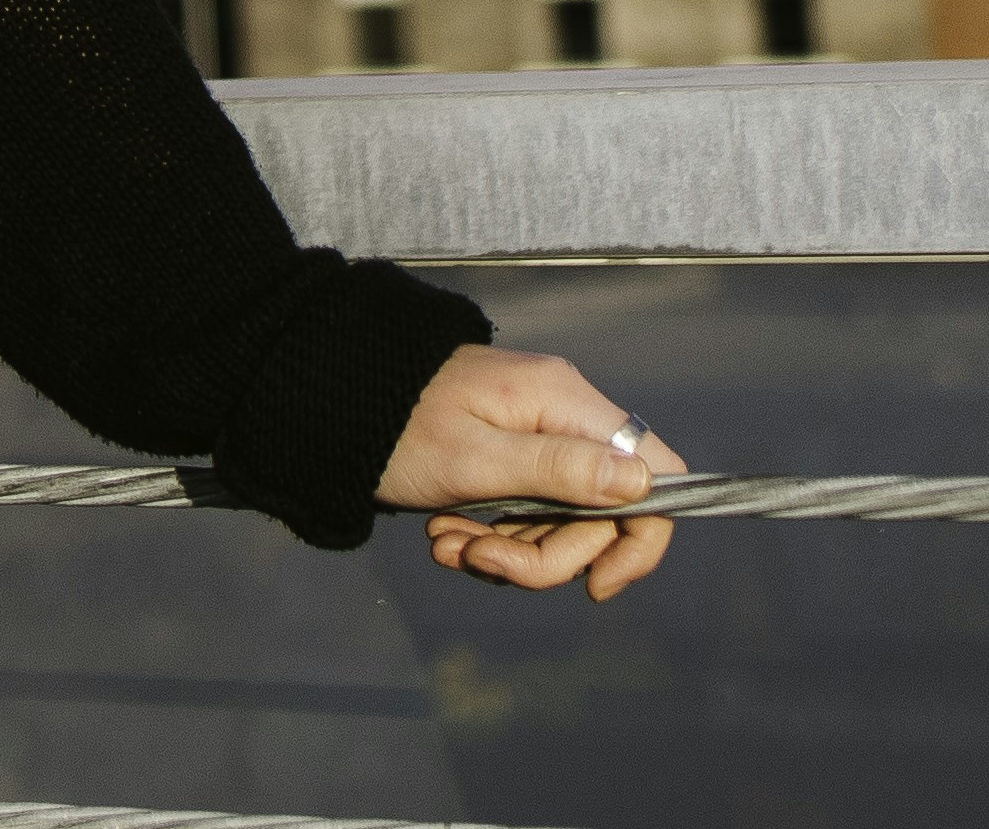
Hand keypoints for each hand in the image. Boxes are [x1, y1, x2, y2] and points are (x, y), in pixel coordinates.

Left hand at [375, 342, 682, 600]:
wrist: (332, 403)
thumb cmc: (398, 425)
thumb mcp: (477, 458)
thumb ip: (560, 472)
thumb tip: (642, 484)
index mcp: (566, 405)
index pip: (656, 472)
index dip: (642, 537)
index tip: (596, 584)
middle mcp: (563, 419)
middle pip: (601, 516)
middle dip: (544, 557)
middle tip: (481, 559)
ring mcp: (537, 442)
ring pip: (560, 526)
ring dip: (508, 553)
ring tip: (449, 544)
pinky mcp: (510, 463)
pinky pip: (526, 519)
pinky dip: (491, 539)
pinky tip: (447, 535)